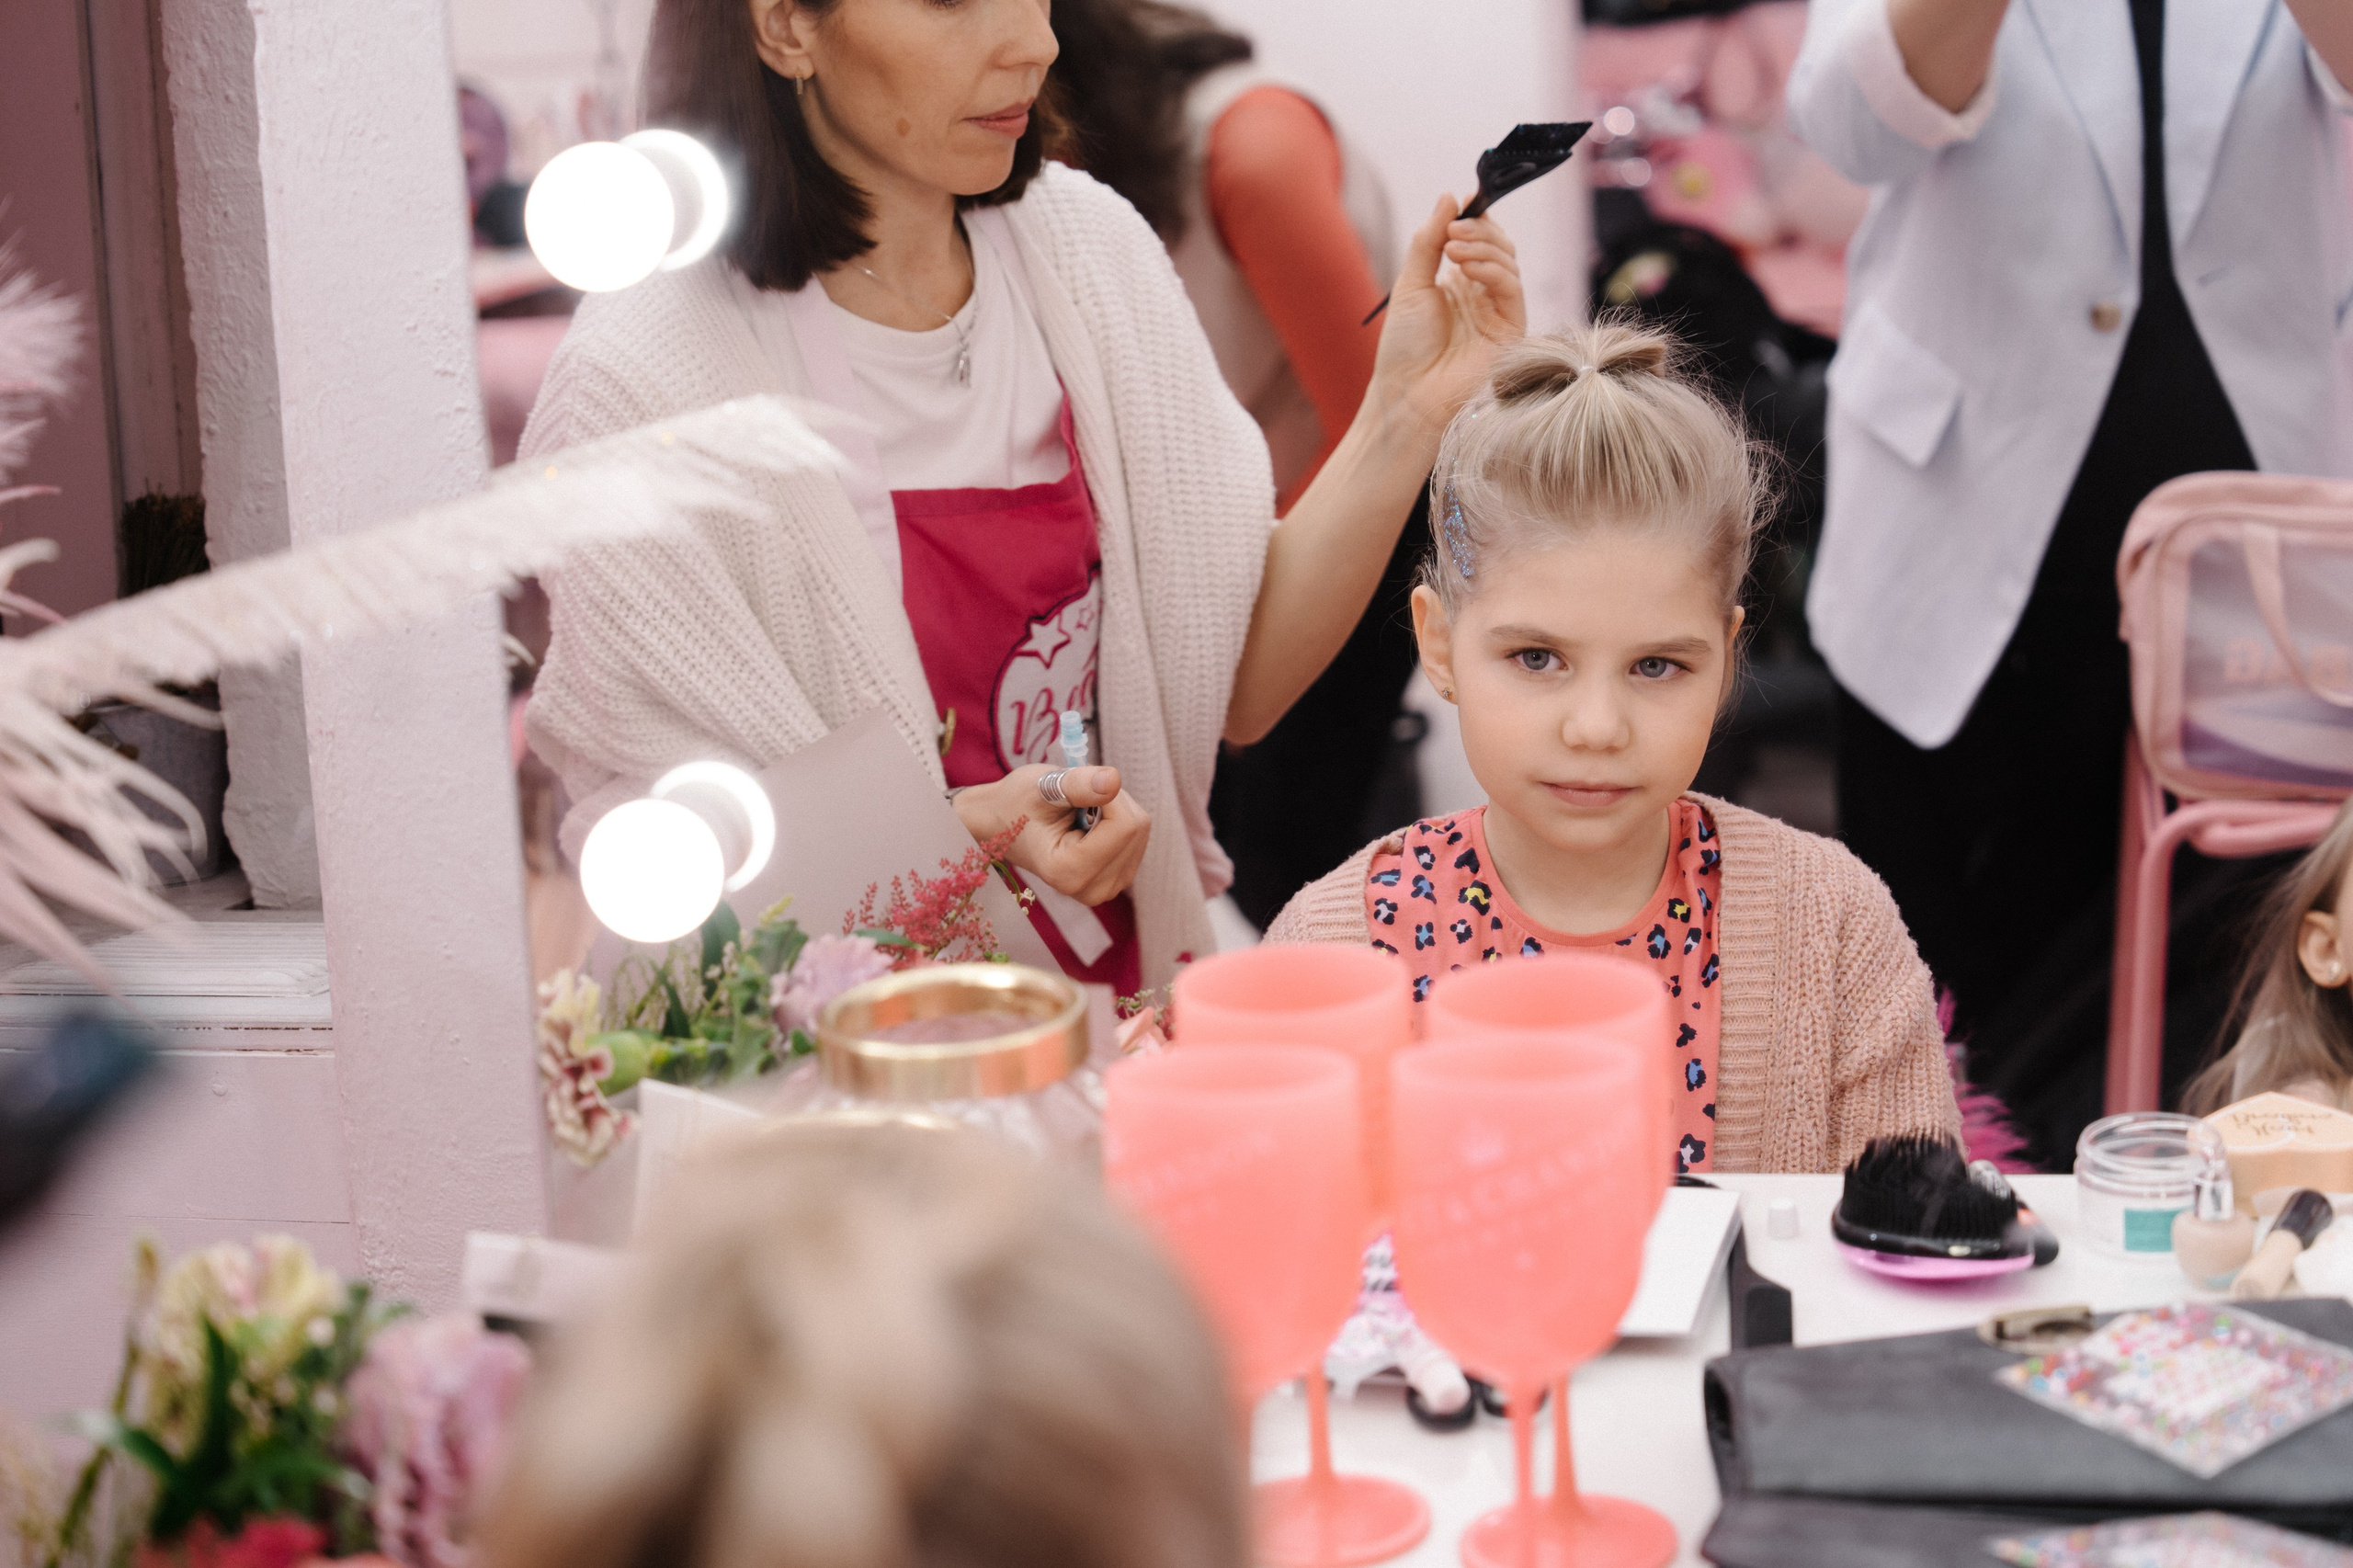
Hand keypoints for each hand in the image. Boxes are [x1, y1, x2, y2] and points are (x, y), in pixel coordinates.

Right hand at [952, 764, 1150, 905]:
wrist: (1004, 825)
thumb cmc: (1017, 804)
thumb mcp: (1041, 786)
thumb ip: (1078, 784)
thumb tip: (1114, 779)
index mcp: (1068, 873)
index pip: (1124, 826)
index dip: (1106, 794)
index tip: (1077, 789)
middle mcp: (1091, 890)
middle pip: (1135, 828)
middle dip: (1111, 801)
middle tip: (1074, 802)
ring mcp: (1106, 889)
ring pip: (1140, 831)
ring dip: (1116, 809)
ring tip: (1078, 814)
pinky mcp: (1116, 880)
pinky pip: (1137, 837)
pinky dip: (1118, 821)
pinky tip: (1090, 824)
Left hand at [1370, 195, 1525, 437]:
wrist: (1409, 396)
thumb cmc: (1405, 348)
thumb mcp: (1411, 284)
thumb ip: (1428, 240)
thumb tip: (1449, 196)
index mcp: (1459, 283)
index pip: (1479, 239)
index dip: (1476, 216)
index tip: (1466, 198)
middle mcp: (1482, 295)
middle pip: (1498, 245)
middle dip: (1478, 230)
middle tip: (1453, 232)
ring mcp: (1499, 311)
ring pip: (1508, 262)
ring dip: (1483, 247)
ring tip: (1453, 249)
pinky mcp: (1512, 329)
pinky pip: (1512, 287)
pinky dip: (1492, 270)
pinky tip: (1467, 268)